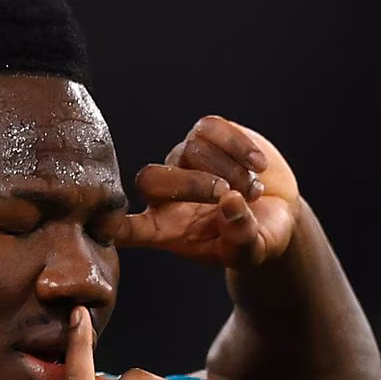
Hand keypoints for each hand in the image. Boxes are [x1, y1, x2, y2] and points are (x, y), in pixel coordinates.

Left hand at [115, 116, 300, 268]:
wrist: (278, 211)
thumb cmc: (256, 238)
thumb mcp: (253, 251)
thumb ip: (240, 237)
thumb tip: (230, 202)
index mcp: (166, 229)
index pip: (127, 229)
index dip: (112, 226)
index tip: (102, 225)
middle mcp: (166, 193)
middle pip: (151, 179)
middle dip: (193, 185)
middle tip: (231, 197)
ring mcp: (183, 161)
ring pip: (190, 151)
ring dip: (229, 170)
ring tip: (254, 191)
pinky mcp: (205, 135)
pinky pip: (210, 128)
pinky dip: (237, 145)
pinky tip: (257, 164)